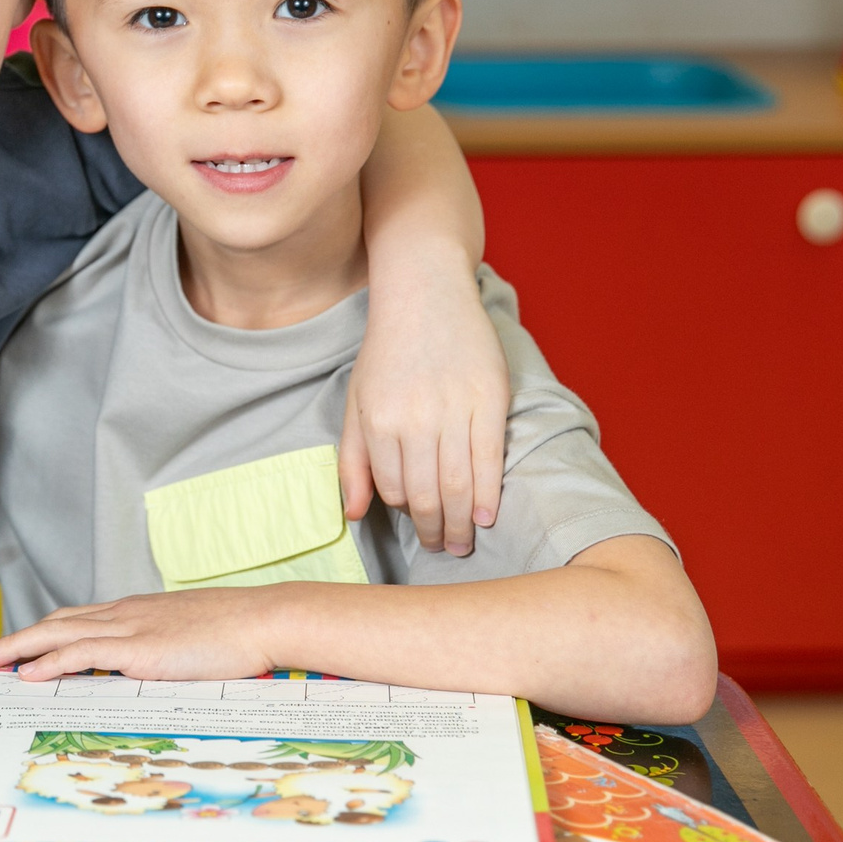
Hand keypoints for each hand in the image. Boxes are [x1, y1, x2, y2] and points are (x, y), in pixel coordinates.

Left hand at [0, 589, 286, 682]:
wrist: (265, 620)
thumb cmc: (238, 633)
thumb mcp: (190, 638)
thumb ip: (163, 649)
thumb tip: (151, 667)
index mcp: (136, 612)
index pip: (75, 620)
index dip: (40, 634)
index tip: (15, 648)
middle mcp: (124, 614)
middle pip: (54, 623)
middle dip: (14, 641)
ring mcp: (129, 628)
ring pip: (56, 634)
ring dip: (16, 650)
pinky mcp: (138, 649)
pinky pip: (81, 654)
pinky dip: (49, 663)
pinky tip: (28, 674)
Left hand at [346, 259, 507, 555]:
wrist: (425, 293)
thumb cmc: (386, 352)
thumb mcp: (356, 402)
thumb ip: (353, 460)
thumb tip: (353, 514)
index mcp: (378, 421)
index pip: (392, 489)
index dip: (405, 513)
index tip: (418, 524)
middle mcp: (415, 419)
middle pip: (428, 494)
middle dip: (436, 530)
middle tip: (445, 549)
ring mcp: (454, 409)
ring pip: (459, 483)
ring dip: (463, 522)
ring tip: (465, 541)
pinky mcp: (489, 398)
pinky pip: (490, 459)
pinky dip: (490, 493)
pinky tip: (489, 515)